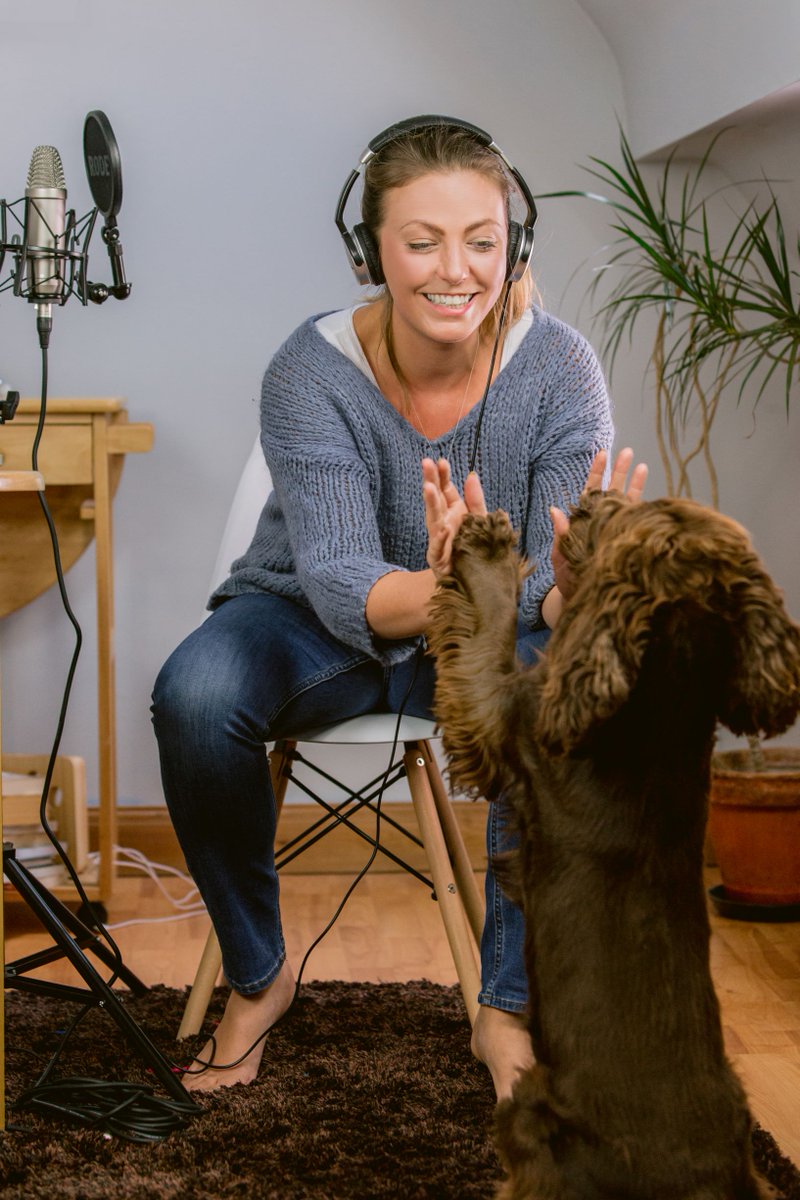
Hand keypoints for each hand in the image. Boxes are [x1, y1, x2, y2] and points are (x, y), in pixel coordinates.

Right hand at [422, 457, 486, 578]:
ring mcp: (439, 540)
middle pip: (436, 499)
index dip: (443, 475)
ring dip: (431, 504)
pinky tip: (442, 528)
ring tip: (428, 488)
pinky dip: (440, 538)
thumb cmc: (473, 550)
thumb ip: (475, 499)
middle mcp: (443, 523)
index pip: (446, 489)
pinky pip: (438, 547)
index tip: (441, 461)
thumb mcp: (479, 521)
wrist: (471, 582)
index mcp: (454, 513)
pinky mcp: (439, 559)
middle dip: (431, 481)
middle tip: (426, 463)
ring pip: (433, 519)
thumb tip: (471, 475)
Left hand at [549, 447, 647, 602]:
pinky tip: (650, 497)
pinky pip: (636, 520)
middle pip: (611, 490)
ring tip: (640, 463)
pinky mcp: (627, 540)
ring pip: (625, 501)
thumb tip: (554, 510)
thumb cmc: (568, 580)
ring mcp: (616, 529)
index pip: (591, 491)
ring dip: (633, 482)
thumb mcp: (561, 556)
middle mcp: (602, 521)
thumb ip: (560, 534)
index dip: (597, 473)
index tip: (602, 454)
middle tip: (625, 450)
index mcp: (584, 521)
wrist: (583, 600)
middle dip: (618, 470)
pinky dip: (643, 505)